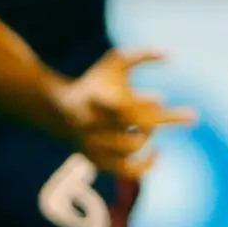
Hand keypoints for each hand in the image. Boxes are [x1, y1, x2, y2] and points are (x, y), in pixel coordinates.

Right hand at [56, 49, 193, 177]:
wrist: (58, 111)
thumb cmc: (94, 83)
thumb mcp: (113, 63)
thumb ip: (140, 56)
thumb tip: (170, 55)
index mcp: (96, 101)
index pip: (125, 108)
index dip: (146, 105)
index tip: (160, 97)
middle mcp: (92, 126)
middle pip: (131, 124)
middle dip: (151, 120)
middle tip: (158, 110)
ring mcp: (93, 145)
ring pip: (132, 146)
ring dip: (146, 134)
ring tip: (148, 126)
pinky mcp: (97, 161)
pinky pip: (126, 171)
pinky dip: (145, 166)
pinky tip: (158, 153)